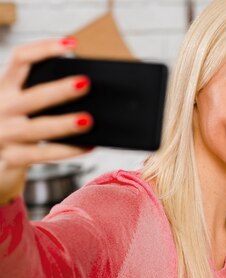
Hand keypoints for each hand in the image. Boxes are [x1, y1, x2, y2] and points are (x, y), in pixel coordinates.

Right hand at [0, 38, 92, 203]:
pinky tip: (88, 146)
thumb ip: (41, 95)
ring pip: (39, 129)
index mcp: (4, 87)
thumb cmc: (16, 125)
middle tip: (86, 84)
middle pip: (33, 96)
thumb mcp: (21, 104)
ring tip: (88, 120)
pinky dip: (68, 151)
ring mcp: (5, 135)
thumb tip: (85, 87)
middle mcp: (1, 108)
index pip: (21, 59)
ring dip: (65, 124)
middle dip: (60, 90)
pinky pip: (44, 155)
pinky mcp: (12, 157)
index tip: (71, 44)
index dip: (44, 49)